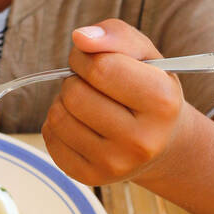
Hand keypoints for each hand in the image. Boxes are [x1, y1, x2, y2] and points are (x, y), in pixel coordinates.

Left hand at [41, 19, 186, 186]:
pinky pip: (51, 138)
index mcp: (161, 102)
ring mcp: (115, 164)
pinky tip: (81, 124)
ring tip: (87, 103)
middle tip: (91, 84)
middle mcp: (141, 140)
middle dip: (75, 80)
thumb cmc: (149, 89)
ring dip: (65, 101)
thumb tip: (81, 37)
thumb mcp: (145, 55)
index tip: (92, 59)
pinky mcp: (90, 177)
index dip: (86, 57)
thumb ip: (116, 35)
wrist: (161, 144)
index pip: (101, 68)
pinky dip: (58, 124)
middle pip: (75, 94)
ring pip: (58, 116)